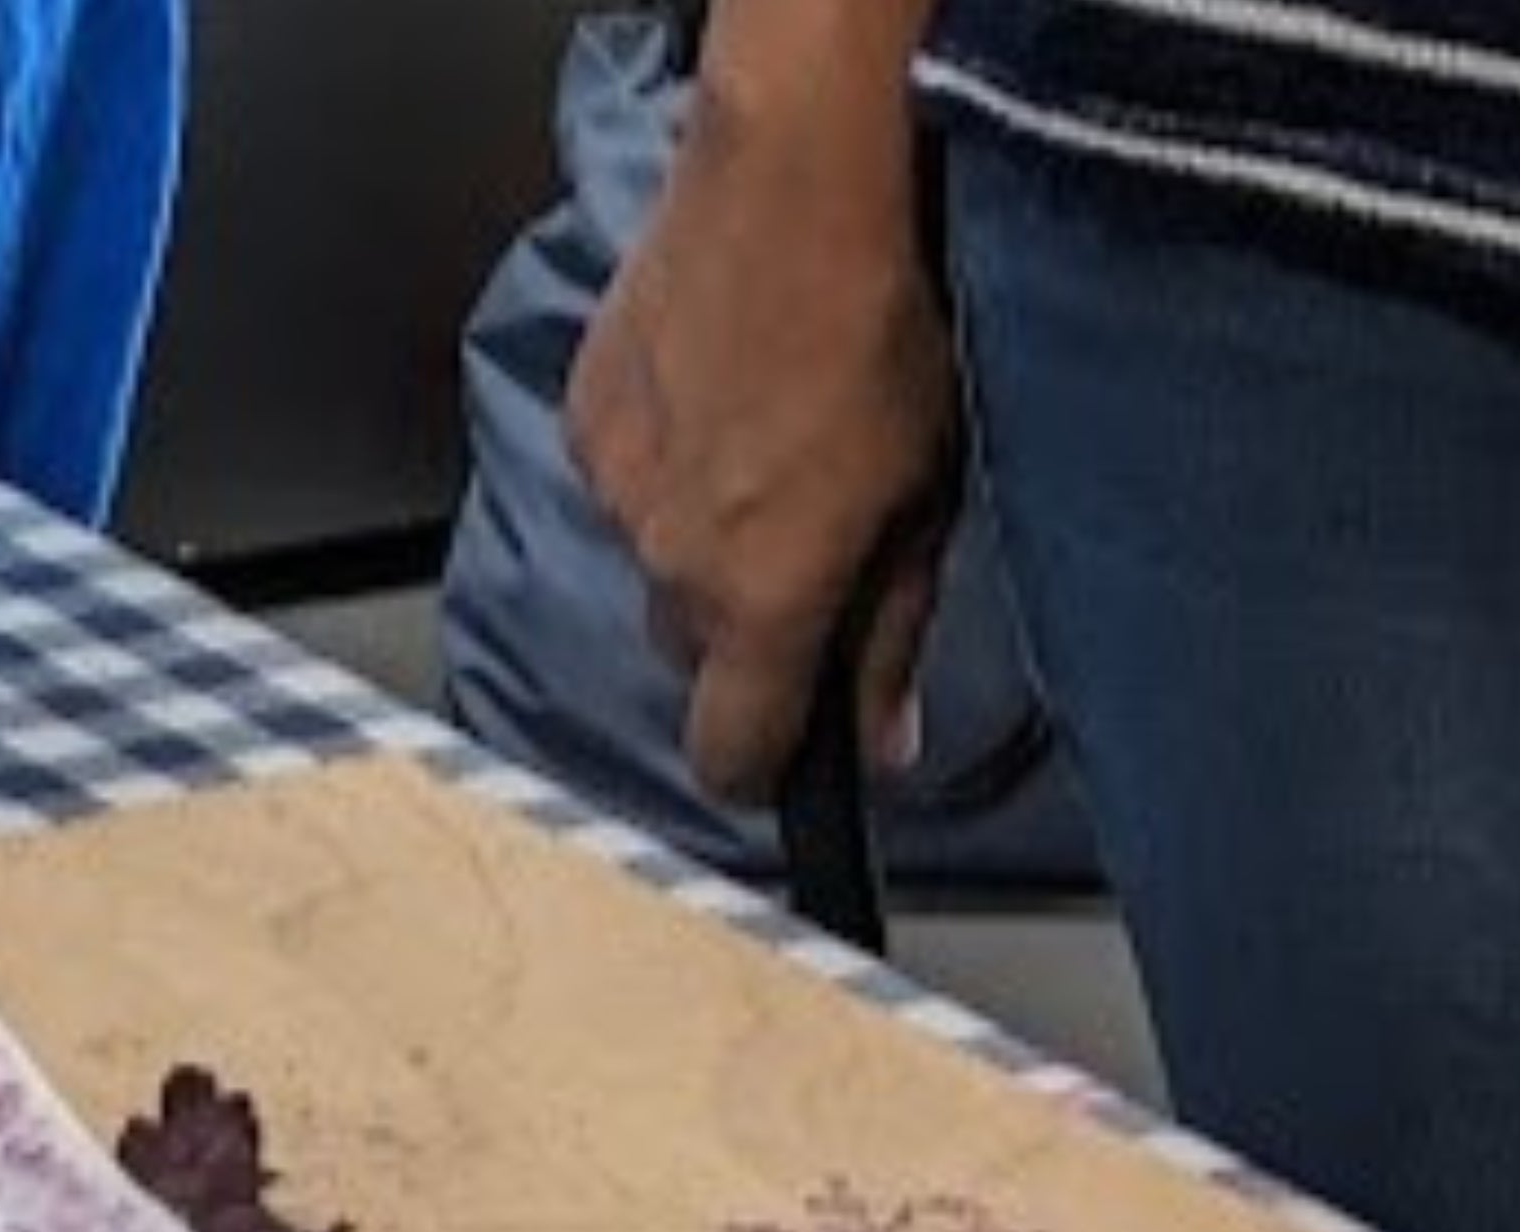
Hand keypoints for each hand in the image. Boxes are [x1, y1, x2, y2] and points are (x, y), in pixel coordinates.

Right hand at [570, 47, 956, 800]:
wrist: (796, 177)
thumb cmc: (891, 323)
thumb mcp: (933, 494)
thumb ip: (894, 633)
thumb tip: (888, 745)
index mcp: (758, 598)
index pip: (727, 752)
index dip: (762, 765)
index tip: (789, 754)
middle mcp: (666, 562)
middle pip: (693, 648)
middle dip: (746, 621)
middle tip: (815, 542)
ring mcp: (615, 486)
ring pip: (658, 556)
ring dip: (706, 528)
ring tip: (771, 437)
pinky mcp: (587, 414)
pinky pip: (629, 477)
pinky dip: (670, 458)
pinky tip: (724, 388)